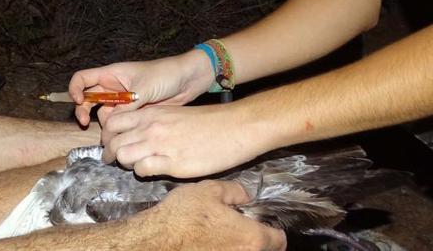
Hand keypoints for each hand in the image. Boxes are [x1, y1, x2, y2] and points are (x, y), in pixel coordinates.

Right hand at [68, 50, 213, 126]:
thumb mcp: (144, 88)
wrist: (188, 81)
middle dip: (83, 110)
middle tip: (85, 123)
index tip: (78, 101)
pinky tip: (120, 136)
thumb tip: (110, 123)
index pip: (83, 78)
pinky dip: (116, 130)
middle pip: (88, 99)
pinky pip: (119, 123)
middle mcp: (113, 87)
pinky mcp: (133, 113)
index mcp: (112, 74)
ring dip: (103, 124)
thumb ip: (126, 106)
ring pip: (103, 114)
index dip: (75, 89)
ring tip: (109, 132)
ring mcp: (122, 101)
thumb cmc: (166, 75)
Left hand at [102, 102, 266, 177]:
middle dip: (111, 154)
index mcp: (150, 114)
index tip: (112, 143)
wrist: (234, 128)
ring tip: (134, 165)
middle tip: (115, 160)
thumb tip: (136, 136)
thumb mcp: (173, 114)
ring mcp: (160, 145)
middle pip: (113, 143)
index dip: (108, 136)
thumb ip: (152, 123)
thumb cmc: (207, 122)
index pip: (113, 123)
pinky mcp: (172, 163)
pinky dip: (141, 172)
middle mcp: (151, 127)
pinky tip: (151, 170)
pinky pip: (142, 169)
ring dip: (126, 163)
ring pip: (123, 156)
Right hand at [134, 180, 286, 250]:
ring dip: (237, 245)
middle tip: (240, 227)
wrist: (156, 238)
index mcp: (251, 237)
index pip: (278, 240)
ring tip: (220, 234)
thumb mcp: (210, 190)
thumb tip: (244, 195)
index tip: (264, 224)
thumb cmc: (184, 215)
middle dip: (255, 239)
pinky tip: (206, 241)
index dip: (272, 229)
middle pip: (261, 250)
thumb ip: (234, 191)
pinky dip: (220, 249)